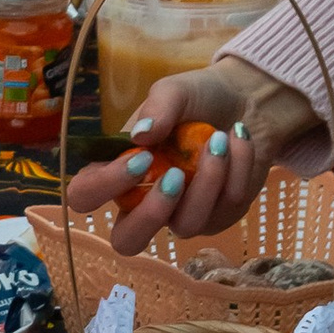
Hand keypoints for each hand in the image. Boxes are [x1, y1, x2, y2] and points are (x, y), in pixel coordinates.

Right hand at [63, 63, 311, 252]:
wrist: (248, 100)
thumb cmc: (199, 97)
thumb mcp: (174, 91)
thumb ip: (157, 108)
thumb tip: (140, 135)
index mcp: (117, 170)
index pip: (85, 195)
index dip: (106, 185)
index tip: (143, 157)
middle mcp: (143, 200)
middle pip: (126, 241)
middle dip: (151, 214)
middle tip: (176, 176)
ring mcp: (181, 213)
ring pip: (186, 225)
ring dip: (208, 179)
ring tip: (221, 138)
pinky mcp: (219, 216)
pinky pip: (225, 209)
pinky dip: (236, 168)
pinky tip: (238, 139)